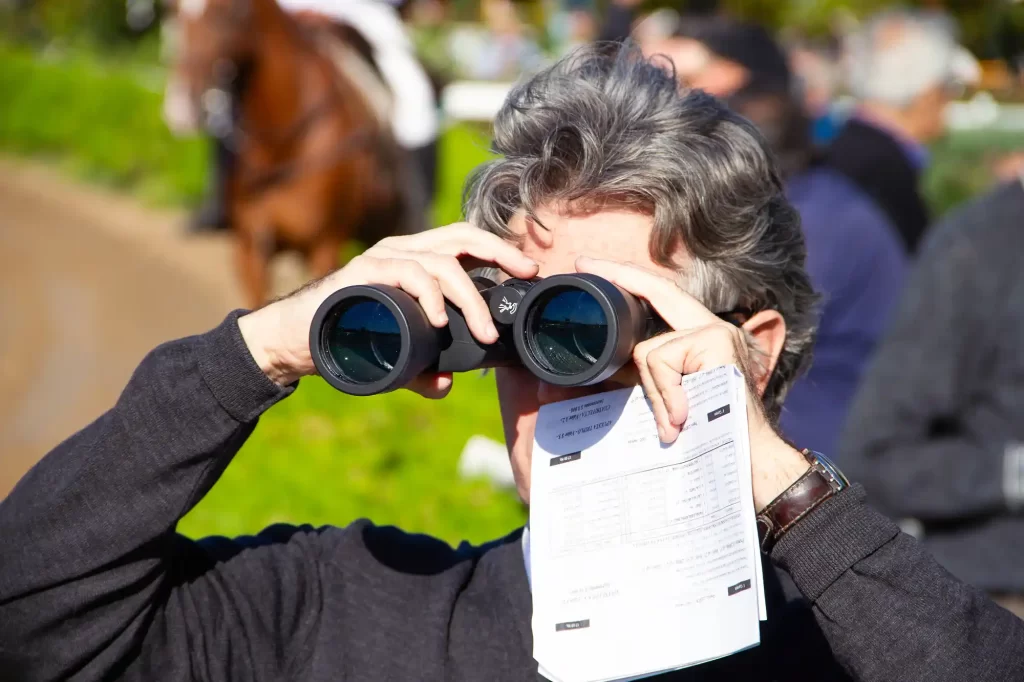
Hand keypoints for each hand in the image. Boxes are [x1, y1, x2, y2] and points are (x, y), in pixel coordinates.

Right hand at [237, 223, 538, 396]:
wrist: (292, 341)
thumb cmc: (344, 339)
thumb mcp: (395, 355)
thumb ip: (422, 369)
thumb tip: (446, 385)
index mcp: (414, 261)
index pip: (464, 242)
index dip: (500, 251)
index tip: (529, 270)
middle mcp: (401, 251)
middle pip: (461, 238)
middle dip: (500, 254)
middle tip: (525, 275)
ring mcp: (381, 259)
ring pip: (441, 262)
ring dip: (469, 298)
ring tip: (484, 332)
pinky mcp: (363, 274)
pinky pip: (406, 273)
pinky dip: (429, 296)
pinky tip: (440, 321)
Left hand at [576, 257, 809, 510]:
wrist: (750, 461)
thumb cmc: (710, 437)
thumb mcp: (669, 402)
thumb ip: (644, 380)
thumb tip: (595, 371)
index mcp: (701, 341)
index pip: (662, 299)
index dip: (630, 279)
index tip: (596, 266)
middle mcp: (712, 328)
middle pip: (657, 291)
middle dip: (617, 272)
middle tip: (582, 260)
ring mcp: (716, 332)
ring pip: (648, 351)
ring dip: (653, 393)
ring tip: (675, 423)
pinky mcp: (715, 342)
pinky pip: (661, 363)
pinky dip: (664, 394)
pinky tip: (682, 417)